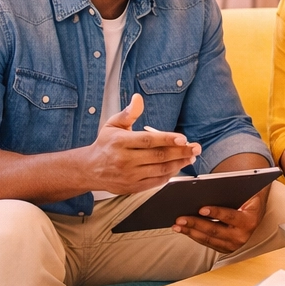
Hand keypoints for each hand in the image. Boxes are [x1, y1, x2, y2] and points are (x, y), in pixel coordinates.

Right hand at [83, 94, 199, 194]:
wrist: (89, 170)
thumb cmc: (105, 144)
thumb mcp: (112, 125)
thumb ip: (129, 113)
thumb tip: (138, 98)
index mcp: (120, 142)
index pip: (148, 140)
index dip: (167, 139)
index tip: (184, 138)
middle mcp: (124, 160)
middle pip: (158, 156)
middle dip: (181, 152)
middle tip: (196, 148)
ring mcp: (129, 175)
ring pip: (159, 170)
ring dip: (179, 164)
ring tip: (191, 157)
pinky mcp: (132, 187)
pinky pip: (155, 182)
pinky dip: (169, 175)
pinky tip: (178, 167)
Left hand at [174, 187, 266, 253]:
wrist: (254, 213)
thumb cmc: (247, 200)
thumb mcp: (246, 194)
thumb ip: (233, 191)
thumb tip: (210, 188)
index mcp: (250, 220)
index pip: (230, 216)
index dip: (216, 212)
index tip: (200, 209)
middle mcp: (242, 236)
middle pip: (215, 231)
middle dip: (196, 224)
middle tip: (180, 218)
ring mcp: (233, 245)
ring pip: (208, 239)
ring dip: (191, 232)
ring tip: (177, 225)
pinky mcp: (225, 249)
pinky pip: (207, 243)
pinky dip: (194, 236)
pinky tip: (184, 229)